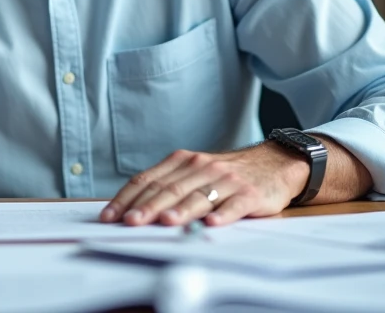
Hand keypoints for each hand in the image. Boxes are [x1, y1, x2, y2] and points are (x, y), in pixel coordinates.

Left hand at [100, 143, 308, 227]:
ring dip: (181, 210)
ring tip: (165, 221)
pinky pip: (235, 205)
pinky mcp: (249, 194)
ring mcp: (226, 180)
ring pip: (199, 196)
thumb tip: (131, 208)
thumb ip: (168, 185)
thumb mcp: (195, 172)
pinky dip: (223, 213)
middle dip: (148, 207)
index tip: (111, 215)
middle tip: (131, 222)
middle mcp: (202, 167)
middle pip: (170, 189)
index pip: (148, 179)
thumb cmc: (226, 174)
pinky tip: (213, 222)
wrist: (273, 163)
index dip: (128, 198)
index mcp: (183, 162)